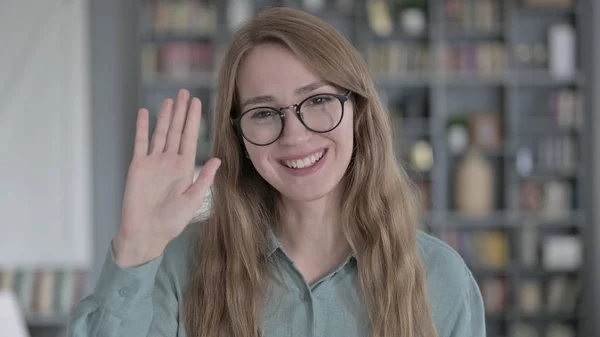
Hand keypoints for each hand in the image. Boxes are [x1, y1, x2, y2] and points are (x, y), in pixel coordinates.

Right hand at [113, 89, 220, 267]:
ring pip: (160, 132)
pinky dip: (142, 127)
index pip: (190, 138)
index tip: (198, 102)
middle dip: (181, 112)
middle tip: (185, 92)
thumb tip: (217, 159)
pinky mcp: (138, 166)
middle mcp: (170, 161)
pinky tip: (145, 113)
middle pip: (176, 130)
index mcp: (184, 168)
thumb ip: (204, 179)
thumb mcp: (192, 200)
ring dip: (165, 116)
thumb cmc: (171, 222)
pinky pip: (141, 142)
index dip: (193, 120)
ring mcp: (153, 162)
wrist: (146, 233)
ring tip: (170, 99)